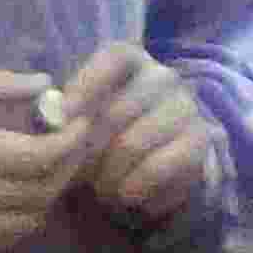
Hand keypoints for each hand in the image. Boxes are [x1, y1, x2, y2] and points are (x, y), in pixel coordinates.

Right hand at [0, 70, 96, 252]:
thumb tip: (46, 85)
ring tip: (52, 172)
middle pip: (42, 190)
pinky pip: (2, 239)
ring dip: (49, 197)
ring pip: (27, 220)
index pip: (40, 156)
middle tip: (73, 146)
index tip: (80, 125)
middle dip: (68, 167)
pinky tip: (24, 200)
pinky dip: (24, 221)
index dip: (70, 141)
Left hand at [60, 42, 215, 230]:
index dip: (87, 84)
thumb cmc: (109, 136)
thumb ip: (67, 112)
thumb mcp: (85, 116)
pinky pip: (158, 168)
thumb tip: (54, 118)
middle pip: (116, 111)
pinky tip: (127, 194)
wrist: (157, 164)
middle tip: (76, 174)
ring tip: (101, 189)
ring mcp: (185, 107)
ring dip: (109, 175)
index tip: (64, 116)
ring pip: (133, 144)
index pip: (115, 58)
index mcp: (133, 61)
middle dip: (89, 150)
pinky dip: (135, 187)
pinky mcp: (199, 142)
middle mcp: (163, 77)